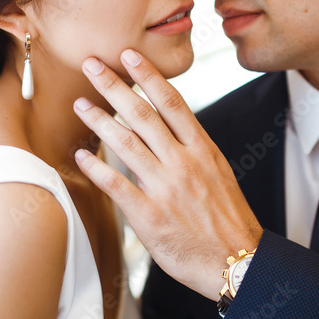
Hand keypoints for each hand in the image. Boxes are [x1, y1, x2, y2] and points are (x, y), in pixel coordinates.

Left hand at [73, 49, 262, 299]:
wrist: (238, 262)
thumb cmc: (228, 222)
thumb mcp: (219, 175)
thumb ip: (193, 151)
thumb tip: (172, 130)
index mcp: (202, 150)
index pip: (172, 103)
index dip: (148, 76)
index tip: (130, 56)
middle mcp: (183, 163)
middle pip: (143, 115)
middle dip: (114, 86)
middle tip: (92, 64)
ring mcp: (165, 188)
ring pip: (126, 143)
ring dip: (99, 120)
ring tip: (80, 104)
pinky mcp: (149, 215)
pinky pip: (117, 185)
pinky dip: (97, 168)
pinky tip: (81, 155)